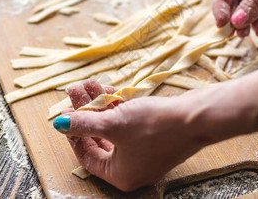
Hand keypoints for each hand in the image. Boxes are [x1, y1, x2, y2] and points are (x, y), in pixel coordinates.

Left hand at [53, 79, 208, 191]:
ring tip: (89, 83)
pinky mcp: (155, 135)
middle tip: (75, 90)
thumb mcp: (112, 124)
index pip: (87, 155)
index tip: (65, 112)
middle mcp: (132, 166)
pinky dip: (118, 106)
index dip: (73, 132)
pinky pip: (129, 122)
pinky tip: (109, 88)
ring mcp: (145, 151)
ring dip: (100, 104)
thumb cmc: (155, 126)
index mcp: (120, 174)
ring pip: (114, 127)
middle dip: (86, 112)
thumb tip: (59, 124)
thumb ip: (83, 123)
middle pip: (99, 138)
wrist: (197, 118)